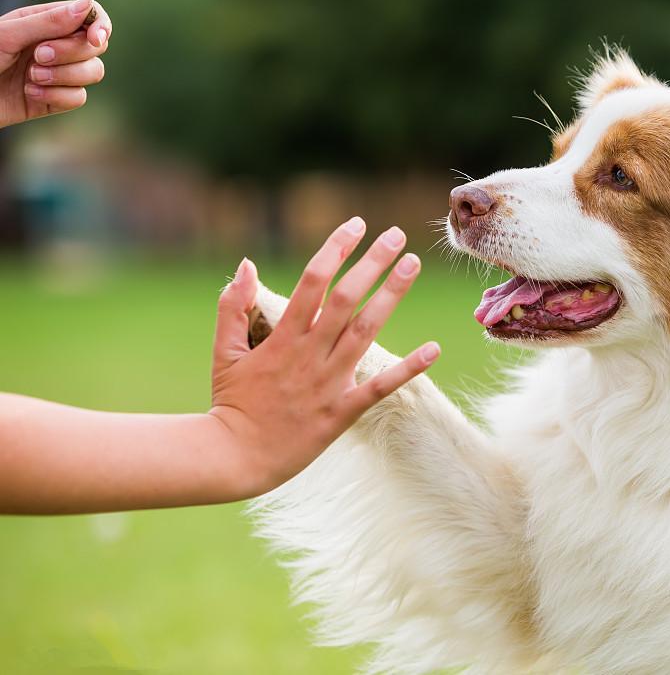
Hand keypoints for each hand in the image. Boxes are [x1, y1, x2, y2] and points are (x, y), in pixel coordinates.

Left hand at [0, 0, 111, 127]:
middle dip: (71, 54)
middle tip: (39, 56)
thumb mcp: (9, 35)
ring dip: (64, 76)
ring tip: (32, 77)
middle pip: (95, 48)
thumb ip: (49, 21)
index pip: (90, 17)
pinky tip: (30, 93)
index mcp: (45, 22)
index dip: (100, 26)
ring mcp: (59, 73)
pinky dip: (56, 96)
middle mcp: (57, 46)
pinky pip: (78, 98)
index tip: (94, 38)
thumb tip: (87, 4)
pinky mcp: (57, 99)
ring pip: (93, 73)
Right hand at [208, 218, 440, 494]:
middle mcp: (309, 355)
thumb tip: (247, 264)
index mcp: (281, 337)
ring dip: (392, 296)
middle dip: (372, 263)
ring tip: (413, 264)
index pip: (312, 281)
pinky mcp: (342, 412)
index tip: (356, 225)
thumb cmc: (230, 402)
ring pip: (366, 331)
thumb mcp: (223, 351)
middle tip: (396, 235)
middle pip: (346, 299)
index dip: (335, 249)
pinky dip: (408, 368)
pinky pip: (380, 387)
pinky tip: (433, 348)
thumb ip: (233, 306)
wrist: (235, 457)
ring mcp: (328, 383)